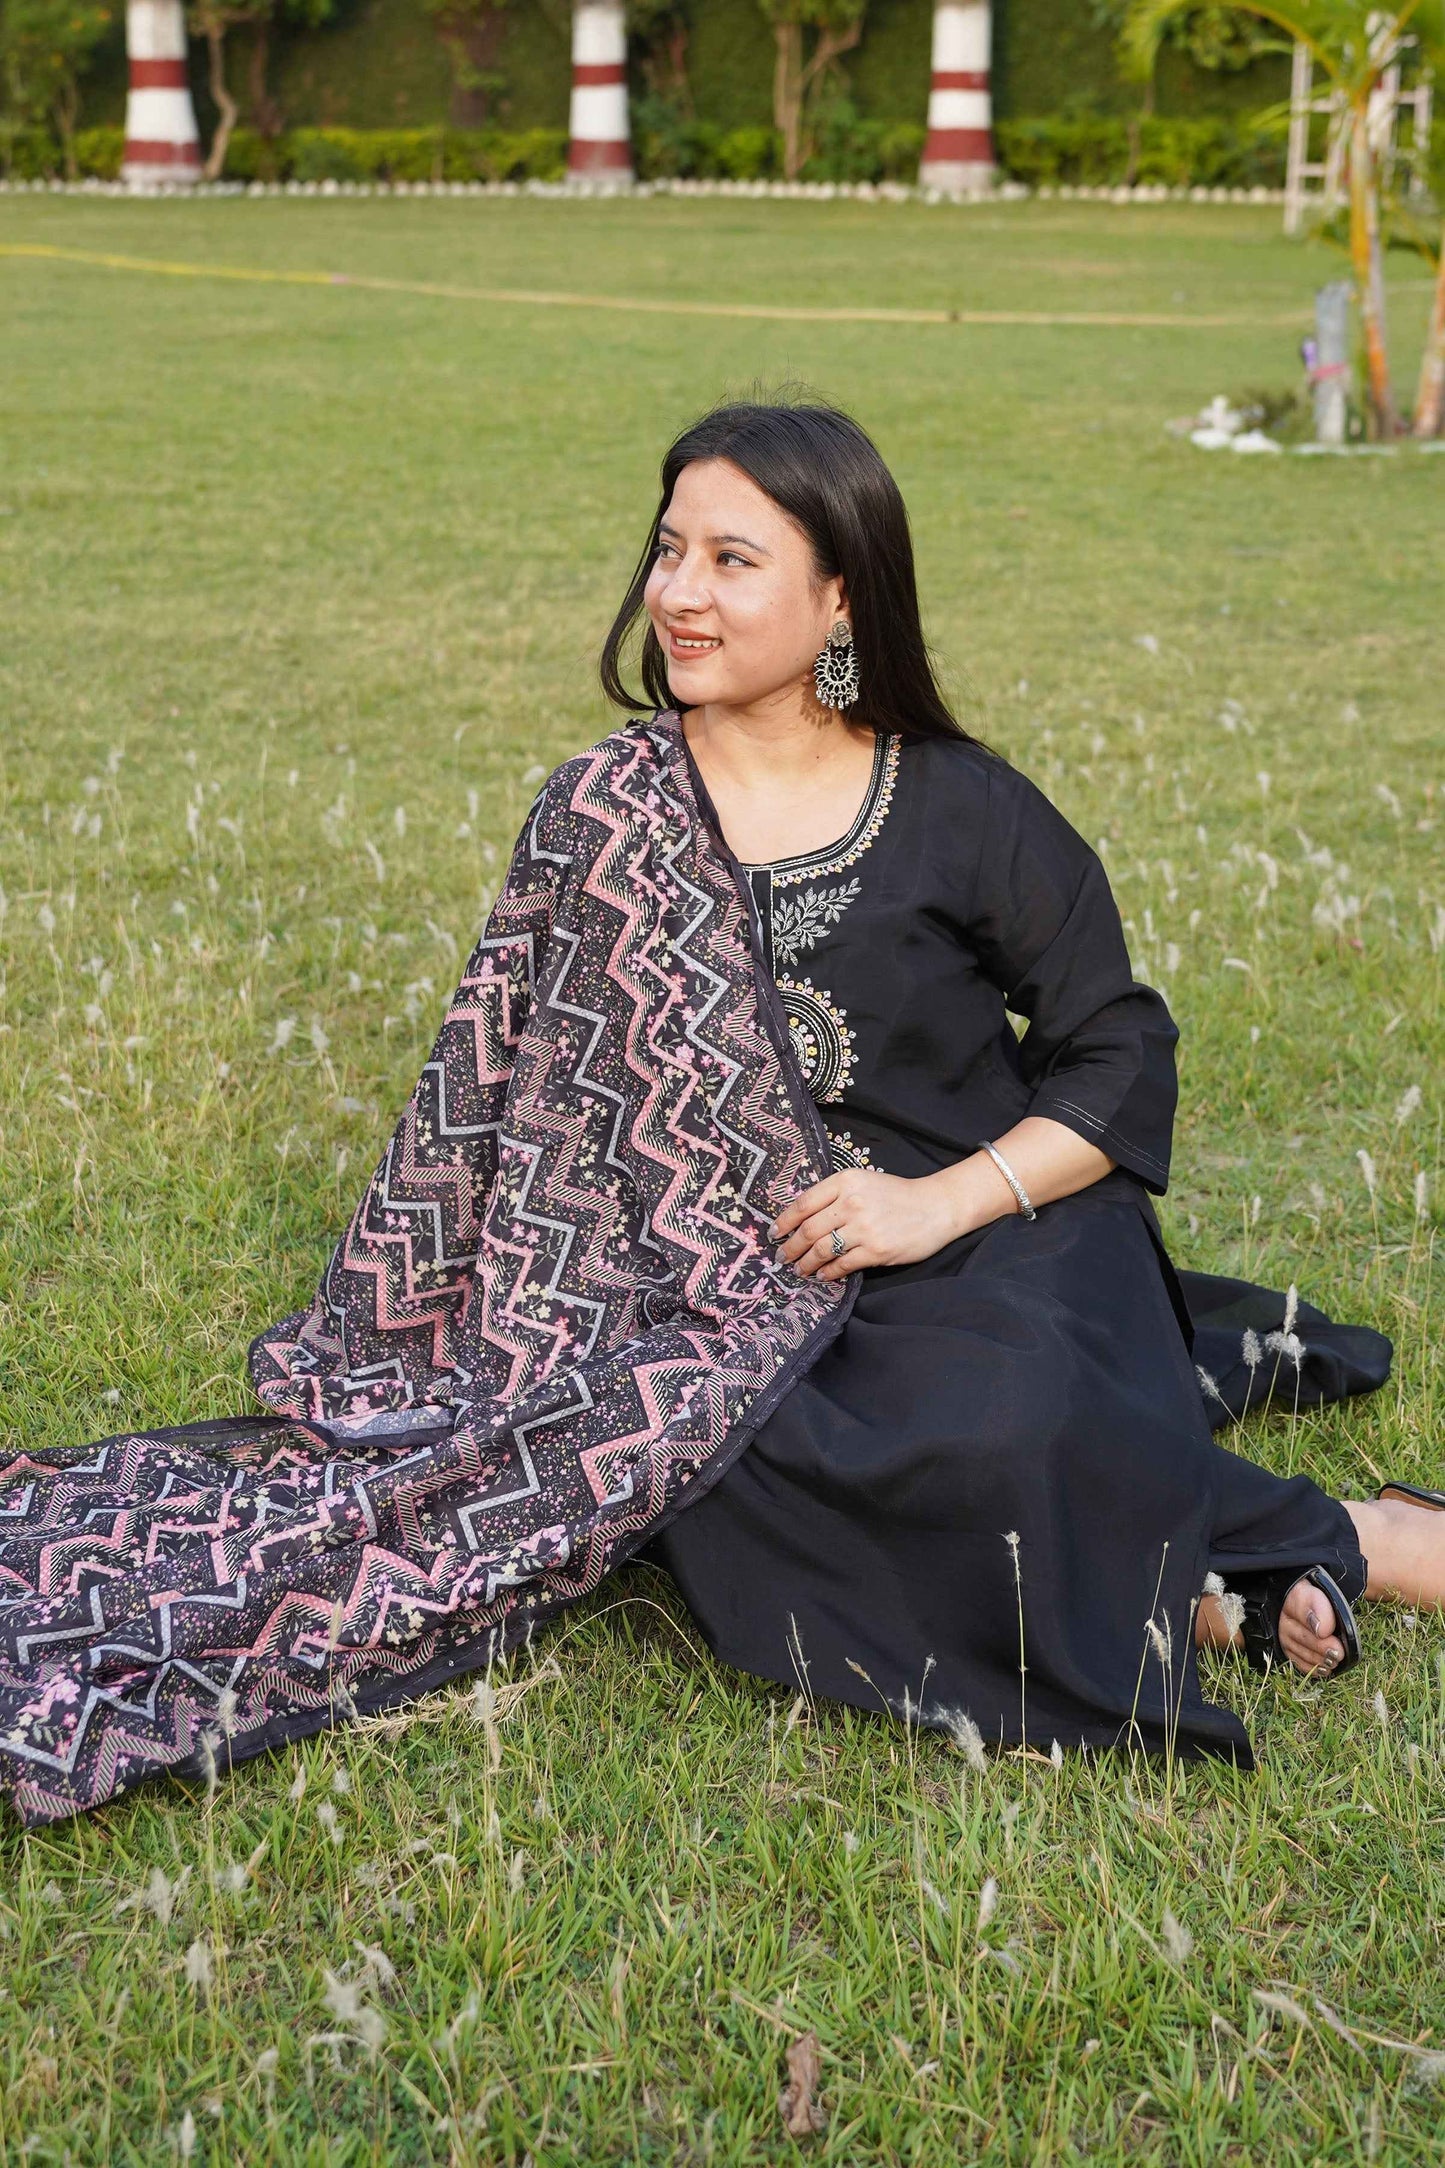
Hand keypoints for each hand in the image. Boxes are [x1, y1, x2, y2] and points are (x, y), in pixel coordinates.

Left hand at [770, 1168, 964, 1281]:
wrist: (936, 1207)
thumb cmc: (897, 1195)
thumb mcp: (864, 1182)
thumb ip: (835, 1195)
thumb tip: (801, 1218)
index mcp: (845, 1181)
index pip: (803, 1203)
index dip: (784, 1221)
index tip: (774, 1233)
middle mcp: (852, 1203)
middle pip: (808, 1230)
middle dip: (790, 1247)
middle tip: (782, 1257)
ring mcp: (864, 1228)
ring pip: (821, 1250)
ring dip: (805, 1264)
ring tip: (799, 1270)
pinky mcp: (875, 1251)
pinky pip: (841, 1265)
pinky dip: (828, 1273)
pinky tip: (823, 1276)